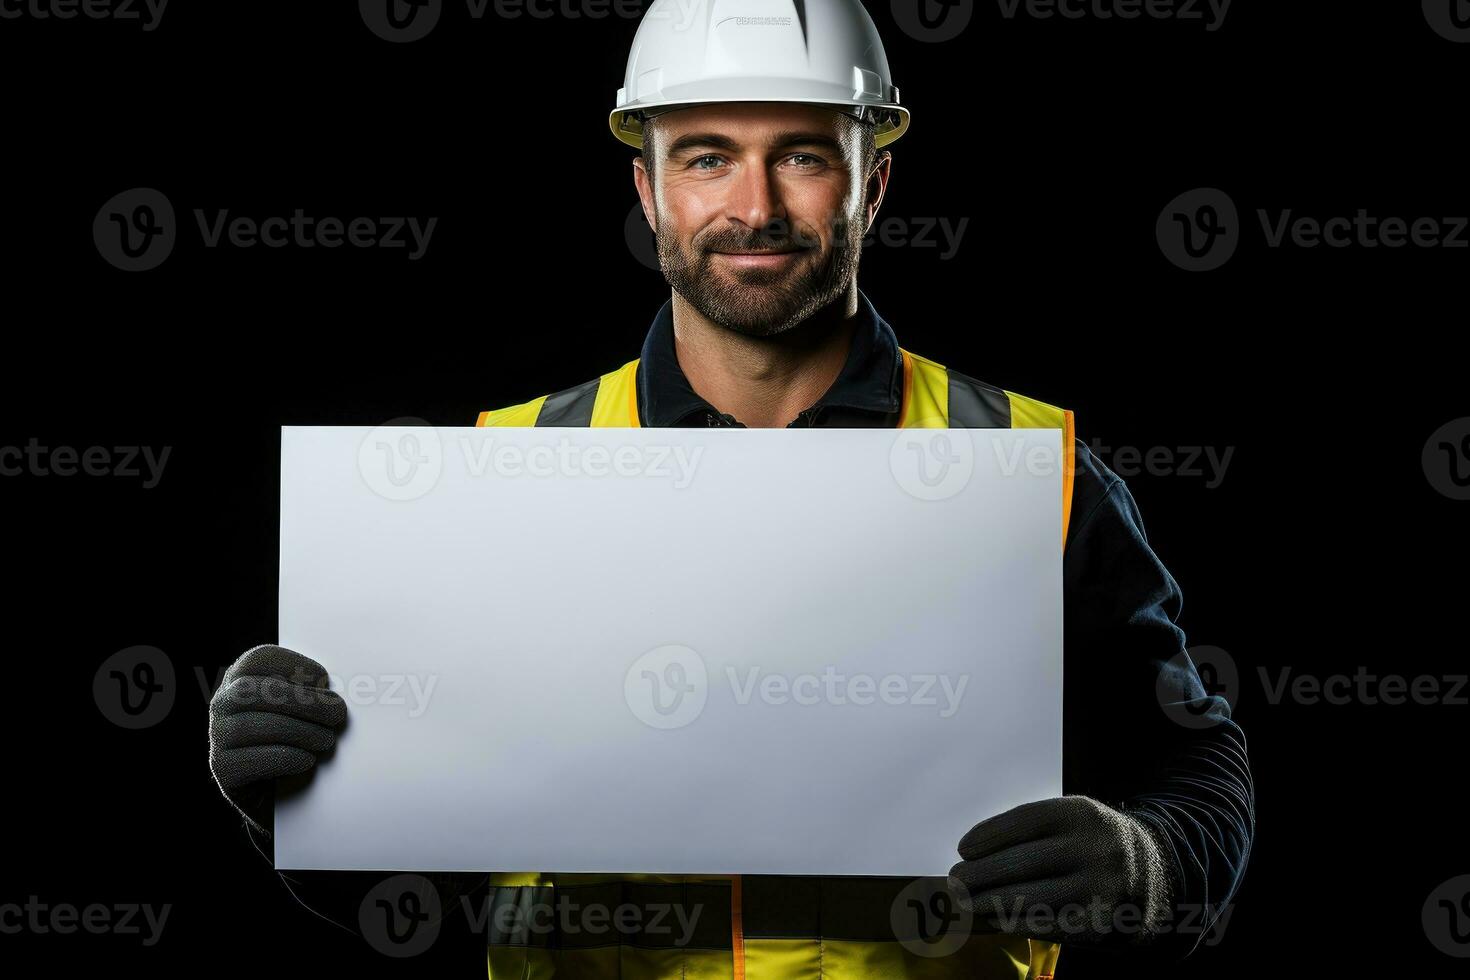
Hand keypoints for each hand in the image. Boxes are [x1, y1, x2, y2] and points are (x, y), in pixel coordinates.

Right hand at [208, 644, 346, 832]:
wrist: (280, 796)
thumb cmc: (297, 741)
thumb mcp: (304, 710)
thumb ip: (312, 693)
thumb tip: (334, 691)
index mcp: (242, 679)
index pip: (257, 659)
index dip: (292, 664)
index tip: (324, 679)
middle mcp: (222, 704)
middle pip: (253, 691)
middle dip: (302, 701)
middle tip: (337, 714)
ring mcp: (217, 737)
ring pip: (252, 725)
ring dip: (299, 731)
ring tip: (327, 740)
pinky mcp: (222, 769)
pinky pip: (250, 760)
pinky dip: (285, 757)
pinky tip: (307, 760)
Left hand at [948, 796, 1176, 948]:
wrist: (1156, 879)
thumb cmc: (1092, 845)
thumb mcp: (1071, 822)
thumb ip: (1027, 834)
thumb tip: (967, 855)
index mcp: (1082, 814)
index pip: (1024, 822)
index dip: (987, 836)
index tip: (962, 849)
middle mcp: (1094, 848)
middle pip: (1021, 862)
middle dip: (980, 874)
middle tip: (955, 881)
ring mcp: (1099, 888)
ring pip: (1030, 898)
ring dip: (989, 903)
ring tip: (967, 903)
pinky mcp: (1098, 923)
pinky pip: (1046, 925)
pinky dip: (1014, 922)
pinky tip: (996, 919)